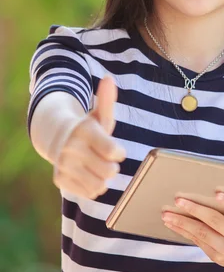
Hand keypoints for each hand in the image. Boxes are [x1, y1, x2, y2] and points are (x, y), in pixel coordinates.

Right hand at [53, 76, 126, 198]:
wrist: (57, 137)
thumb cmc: (88, 129)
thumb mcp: (99, 115)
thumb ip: (106, 100)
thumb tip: (109, 78)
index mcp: (83, 130)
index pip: (113, 152)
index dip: (118, 152)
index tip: (114, 148)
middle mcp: (70, 148)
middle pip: (109, 171)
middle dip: (111, 166)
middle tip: (103, 158)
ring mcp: (63, 165)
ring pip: (100, 185)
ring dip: (102, 178)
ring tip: (96, 167)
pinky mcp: (59, 180)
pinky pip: (89, 193)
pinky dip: (92, 186)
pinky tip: (86, 174)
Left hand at [162, 193, 223, 267]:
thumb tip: (201, 192)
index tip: (217, 193)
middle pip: (216, 221)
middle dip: (195, 209)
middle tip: (178, 200)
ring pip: (202, 232)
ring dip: (181, 222)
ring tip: (166, 213)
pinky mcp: (216, 256)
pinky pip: (196, 240)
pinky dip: (182, 230)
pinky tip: (172, 223)